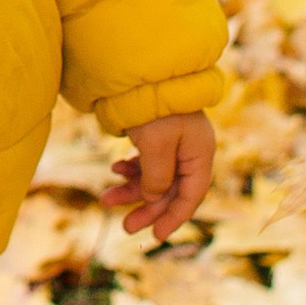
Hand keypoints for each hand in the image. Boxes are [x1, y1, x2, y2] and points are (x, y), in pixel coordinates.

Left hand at [103, 112, 215, 242]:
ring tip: (106, 199)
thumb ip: (156, 177)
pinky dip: (131, 169)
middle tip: (125, 226)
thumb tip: (151, 197)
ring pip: (154, 177)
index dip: (175, 217)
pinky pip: (146, 161)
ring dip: (132, 189)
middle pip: (171, 189)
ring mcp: (173, 142)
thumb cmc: (155, 106)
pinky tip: (114, 169)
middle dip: (147, 207)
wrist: (140, 69)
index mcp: (200, 152)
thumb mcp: (156, 146)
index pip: (192, 194)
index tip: (156, 235)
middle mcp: (190, 149)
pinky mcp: (156, 134)